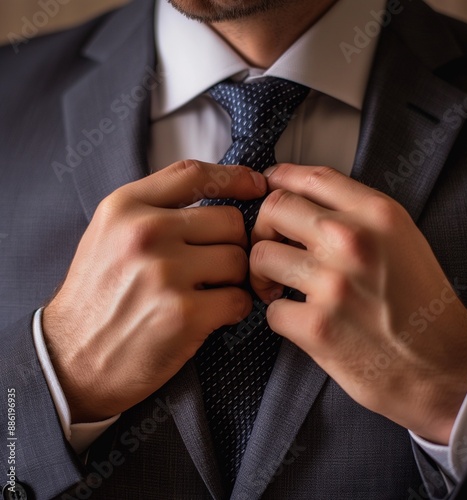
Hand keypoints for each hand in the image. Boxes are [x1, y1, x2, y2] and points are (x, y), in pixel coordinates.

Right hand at [43, 160, 266, 422]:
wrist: (71, 359)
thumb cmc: (96, 296)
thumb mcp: (109, 236)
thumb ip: (154, 209)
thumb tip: (218, 196)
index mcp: (125, 207)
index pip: (194, 175)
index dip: (235, 177)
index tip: (257, 186)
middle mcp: (145, 233)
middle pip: (229, 220)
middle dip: (232, 244)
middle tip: (216, 266)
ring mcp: (165, 273)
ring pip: (239, 259)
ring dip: (234, 278)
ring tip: (210, 292)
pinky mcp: (184, 314)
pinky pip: (239, 299)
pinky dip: (234, 308)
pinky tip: (213, 315)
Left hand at [250, 163, 466, 443]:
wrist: (443, 365)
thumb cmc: (420, 302)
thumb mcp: (400, 239)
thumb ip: (356, 214)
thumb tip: (304, 202)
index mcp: (377, 214)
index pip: (311, 177)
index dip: (281, 179)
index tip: (268, 188)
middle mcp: (352, 240)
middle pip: (274, 208)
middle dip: (262, 228)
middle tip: (270, 248)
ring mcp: (332, 283)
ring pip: (260, 255)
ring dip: (261, 274)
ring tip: (277, 288)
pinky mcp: (316, 326)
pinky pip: (270, 309)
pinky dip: (278, 315)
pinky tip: (298, 320)